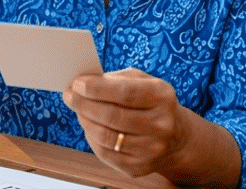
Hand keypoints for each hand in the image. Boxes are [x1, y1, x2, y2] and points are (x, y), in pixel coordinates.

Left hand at [63, 69, 187, 177]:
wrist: (175, 137)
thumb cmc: (150, 102)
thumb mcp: (142, 81)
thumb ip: (115, 78)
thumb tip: (83, 82)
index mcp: (162, 97)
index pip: (125, 93)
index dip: (97, 89)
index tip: (77, 83)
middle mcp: (161, 125)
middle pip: (112, 116)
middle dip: (84, 104)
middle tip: (69, 96)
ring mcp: (152, 149)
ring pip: (106, 136)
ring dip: (85, 121)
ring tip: (78, 110)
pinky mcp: (140, 167)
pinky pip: (105, 153)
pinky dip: (92, 138)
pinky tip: (90, 127)